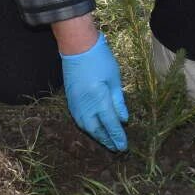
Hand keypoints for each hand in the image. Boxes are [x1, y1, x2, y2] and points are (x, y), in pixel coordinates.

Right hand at [60, 33, 128, 150]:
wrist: (77, 46)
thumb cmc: (100, 59)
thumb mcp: (115, 79)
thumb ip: (118, 101)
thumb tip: (123, 119)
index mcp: (98, 99)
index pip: (110, 123)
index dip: (117, 136)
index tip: (124, 147)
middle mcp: (85, 105)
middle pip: (96, 129)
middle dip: (106, 140)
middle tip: (116, 148)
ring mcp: (75, 103)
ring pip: (85, 126)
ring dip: (96, 136)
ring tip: (106, 141)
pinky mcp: (70, 99)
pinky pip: (79, 119)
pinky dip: (88, 127)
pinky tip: (93, 129)